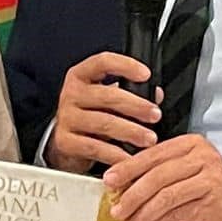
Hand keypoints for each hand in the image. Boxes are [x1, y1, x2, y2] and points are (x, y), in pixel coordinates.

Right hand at [45, 51, 160, 173]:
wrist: (65, 142)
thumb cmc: (91, 115)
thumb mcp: (108, 99)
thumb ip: (131, 93)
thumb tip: (156, 95)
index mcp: (81, 76)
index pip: (103, 62)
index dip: (125, 66)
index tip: (146, 75)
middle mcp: (71, 94)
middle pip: (107, 95)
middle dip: (136, 106)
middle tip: (155, 115)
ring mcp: (66, 118)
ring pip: (103, 123)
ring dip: (131, 131)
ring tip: (149, 139)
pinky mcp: (65, 142)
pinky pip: (95, 147)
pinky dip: (116, 155)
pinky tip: (130, 158)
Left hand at [103, 135, 221, 220]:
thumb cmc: (211, 192)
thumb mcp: (184, 175)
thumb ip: (157, 175)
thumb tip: (121, 187)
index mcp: (190, 145)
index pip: (153, 154)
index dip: (128, 169)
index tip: (110, 181)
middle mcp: (203, 157)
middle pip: (158, 176)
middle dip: (133, 196)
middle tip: (117, 209)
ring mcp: (212, 179)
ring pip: (167, 197)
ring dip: (144, 215)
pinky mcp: (216, 202)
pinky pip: (179, 214)